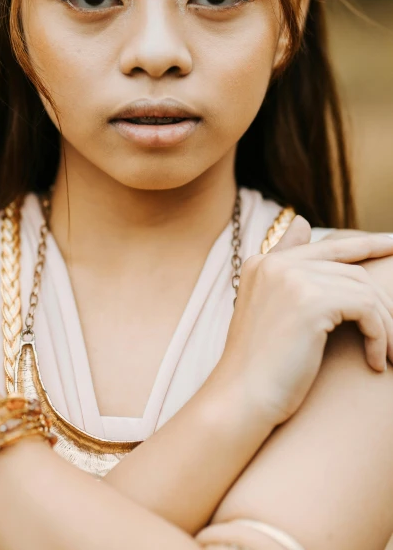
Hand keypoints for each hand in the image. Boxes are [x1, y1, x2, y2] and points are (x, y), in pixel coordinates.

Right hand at [219, 217, 392, 425]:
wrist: (241, 398)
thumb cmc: (259, 365)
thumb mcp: (269, 308)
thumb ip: (285, 267)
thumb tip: (301, 221)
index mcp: (264, 262)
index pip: (327, 245)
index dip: (365, 244)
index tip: (392, 246)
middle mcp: (276, 263)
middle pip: (351, 269)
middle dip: (383, 299)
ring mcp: (292, 278)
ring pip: (363, 290)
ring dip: (384, 326)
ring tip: (388, 354)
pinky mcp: (311, 302)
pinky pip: (366, 309)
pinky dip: (379, 337)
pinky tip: (375, 362)